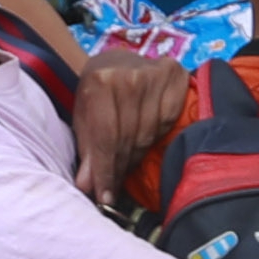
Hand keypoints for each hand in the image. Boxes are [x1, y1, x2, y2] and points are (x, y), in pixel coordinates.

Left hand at [67, 44, 186, 200]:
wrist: (116, 59)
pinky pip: (168, 121)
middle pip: (128, 139)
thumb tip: (87, 187)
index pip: (105, 137)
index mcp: (99, 82)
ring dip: (136, 155)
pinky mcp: (175, 75)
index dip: (105, 171)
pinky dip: (157, 135)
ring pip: (148, 134)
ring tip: (128, 161)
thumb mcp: (83, 117)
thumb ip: (87, 150)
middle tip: (115, 185)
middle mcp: (128, 76)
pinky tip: (147, 136)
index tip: (106, 199)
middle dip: (120, 167)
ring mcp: (154, 74)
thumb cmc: (95, 93)